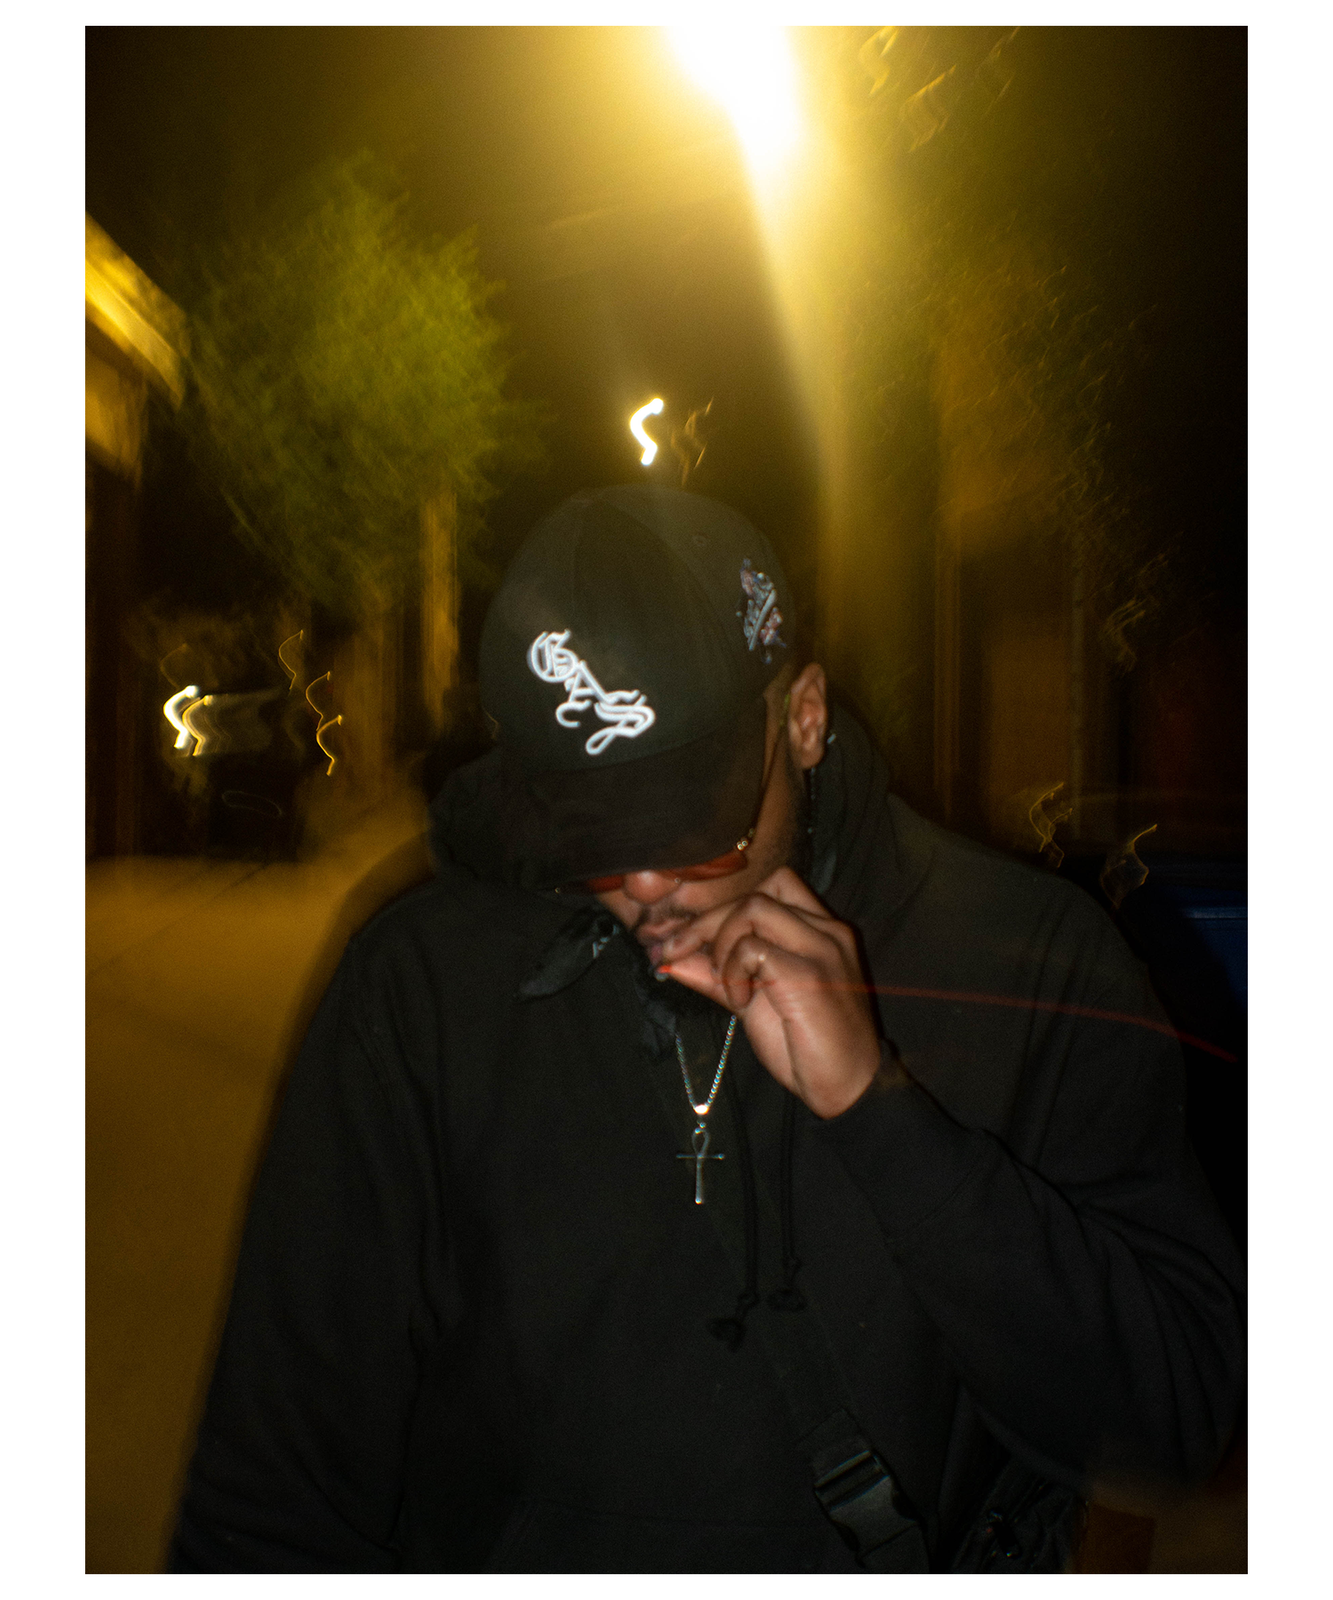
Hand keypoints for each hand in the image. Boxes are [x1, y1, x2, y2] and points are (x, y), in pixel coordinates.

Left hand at [657, 867, 881, 1118]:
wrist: (850, 1088)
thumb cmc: (808, 1046)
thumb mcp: (755, 1002)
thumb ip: (718, 974)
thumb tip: (670, 959)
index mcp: (822, 931)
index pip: (773, 886)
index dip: (728, 908)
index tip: (692, 939)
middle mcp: (827, 931)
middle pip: (756, 894)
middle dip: (706, 922)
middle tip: (677, 952)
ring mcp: (821, 949)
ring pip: (753, 908)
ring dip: (723, 944)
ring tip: (727, 985)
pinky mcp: (809, 974)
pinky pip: (752, 948)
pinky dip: (733, 971)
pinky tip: (739, 1002)